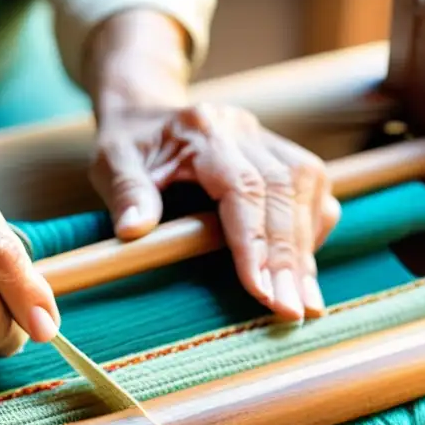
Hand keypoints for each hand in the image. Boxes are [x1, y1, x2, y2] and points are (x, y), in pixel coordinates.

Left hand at [84, 11, 340, 320]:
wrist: (146, 111)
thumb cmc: (128, 144)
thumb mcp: (112, 163)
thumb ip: (126, 194)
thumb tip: (133, 231)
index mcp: (203, 132)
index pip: (243, 187)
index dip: (256, 242)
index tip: (263, 292)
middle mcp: (243, 130)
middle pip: (285, 190)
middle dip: (289, 257)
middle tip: (293, 312)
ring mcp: (267, 139)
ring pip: (307, 187)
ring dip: (307, 248)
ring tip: (304, 302)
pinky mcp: (281, 154)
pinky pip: (313, 189)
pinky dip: (311, 230)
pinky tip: (303, 269)